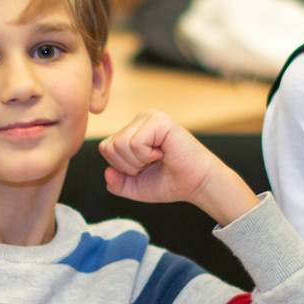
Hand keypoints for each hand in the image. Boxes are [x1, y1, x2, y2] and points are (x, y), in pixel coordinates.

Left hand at [98, 109, 258, 225]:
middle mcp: (141, 119)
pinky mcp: (159, 120)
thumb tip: (107, 172)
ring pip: (120, 145)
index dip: (122, 168)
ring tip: (158, 159)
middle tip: (152, 164)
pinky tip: (163, 153)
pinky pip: (135, 143)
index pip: (106, 148)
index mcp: (133, 130)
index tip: (145, 169)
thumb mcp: (135, 187)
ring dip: (139, 162)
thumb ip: (116, 183)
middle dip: (129, 166)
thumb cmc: (171, 182)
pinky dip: (147, 156)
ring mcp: (150, 117)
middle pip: (110, 147)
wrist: (198, 184)